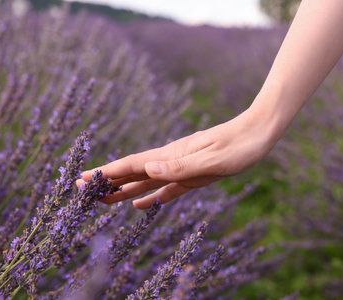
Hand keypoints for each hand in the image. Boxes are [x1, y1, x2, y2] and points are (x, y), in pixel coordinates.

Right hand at [77, 107, 277, 208]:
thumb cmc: (240, 144)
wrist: (259, 132)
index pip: (132, 165)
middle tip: (83, 190)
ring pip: (146, 182)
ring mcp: (181, 168)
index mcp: (172, 155)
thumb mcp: (213, 158)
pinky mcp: (194, 175)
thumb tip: (148, 169)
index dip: (107, 173)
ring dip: (124, 190)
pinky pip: (166, 189)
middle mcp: (171, 161)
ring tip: (105, 199)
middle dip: (108, 182)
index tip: (84, 178)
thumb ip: (180, 166)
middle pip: (133, 174)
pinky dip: (151, 197)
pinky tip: (142, 203)